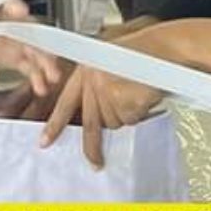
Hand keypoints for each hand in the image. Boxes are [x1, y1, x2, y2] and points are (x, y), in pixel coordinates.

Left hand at [0, 0, 63, 96]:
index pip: (8, 2)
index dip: (15, 7)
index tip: (20, 12)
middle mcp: (13, 20)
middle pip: (31, 31)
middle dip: (41, 44)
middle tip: (50, 57)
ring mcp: (15, 39)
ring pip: (34, 50)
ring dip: (45, 64)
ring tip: (52, 76)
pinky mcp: (14, 55)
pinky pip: (28, 65)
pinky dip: (36, 76)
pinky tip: (41, 86)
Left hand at [39, 30, 171, 167]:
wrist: (165, 47)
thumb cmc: (143, 54)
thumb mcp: (110, 63)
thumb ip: (96, 86)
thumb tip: (93, 118)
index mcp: (86, 71)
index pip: (65, 103)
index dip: (55, 125)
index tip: (45, 142)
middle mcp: (93, 80)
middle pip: (91, 124)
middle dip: (93, 149)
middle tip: (96, 163)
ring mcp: (108, 90)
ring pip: (113, 123)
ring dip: (126, 116)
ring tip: (136, 94)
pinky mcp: (124, 98)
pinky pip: (130, 120)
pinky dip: (139, 113)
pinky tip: (144, 94)